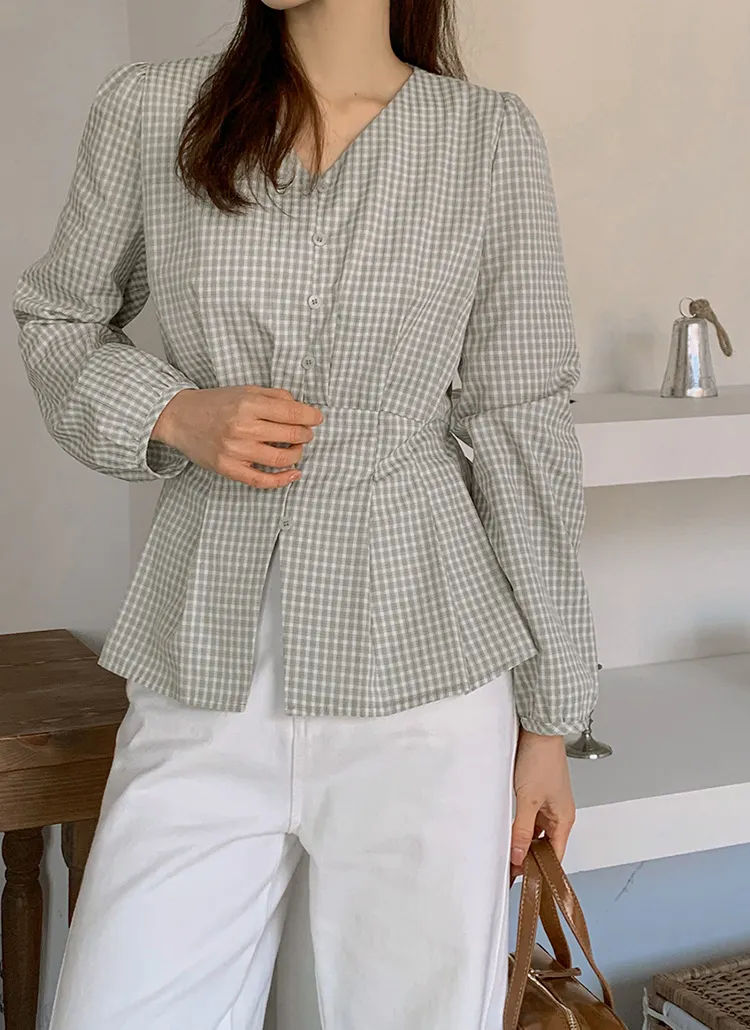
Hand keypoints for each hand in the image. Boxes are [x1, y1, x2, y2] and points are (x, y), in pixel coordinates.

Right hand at [151, 385, 323, 488]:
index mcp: (248, 404)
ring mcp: (235, 451)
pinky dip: (282, 480)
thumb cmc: (215, 403)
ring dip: (297, 454)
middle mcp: (243, 428)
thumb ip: (274, 396)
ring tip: (296, 448)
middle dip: (306, 434)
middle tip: (306, 433)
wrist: (180, 418)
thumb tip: (301, 407)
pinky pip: (262, 480)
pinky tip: (293, 474)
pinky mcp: (228, 468)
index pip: (292, 412)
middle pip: (291, 435)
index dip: (311, 416)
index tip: (317, 418)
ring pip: (282, 459)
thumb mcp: (245, 390)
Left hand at [510, 728, 574, 883]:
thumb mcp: (528, 799)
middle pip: (543, 846)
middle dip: (527, 857)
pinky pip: (528, 817)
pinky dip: (518, 824)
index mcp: (563, 819)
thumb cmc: (541, 759)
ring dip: (521, 840)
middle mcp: (557, 814)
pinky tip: (505, 828)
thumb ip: (521, 830)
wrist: (538, 730)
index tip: (521, 881)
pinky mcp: (535, 793)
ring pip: (534, 831)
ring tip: (503, 851)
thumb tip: (517, 857)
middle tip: (506, 869)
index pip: (554, 857)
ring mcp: (546, 804)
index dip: (539, 871)